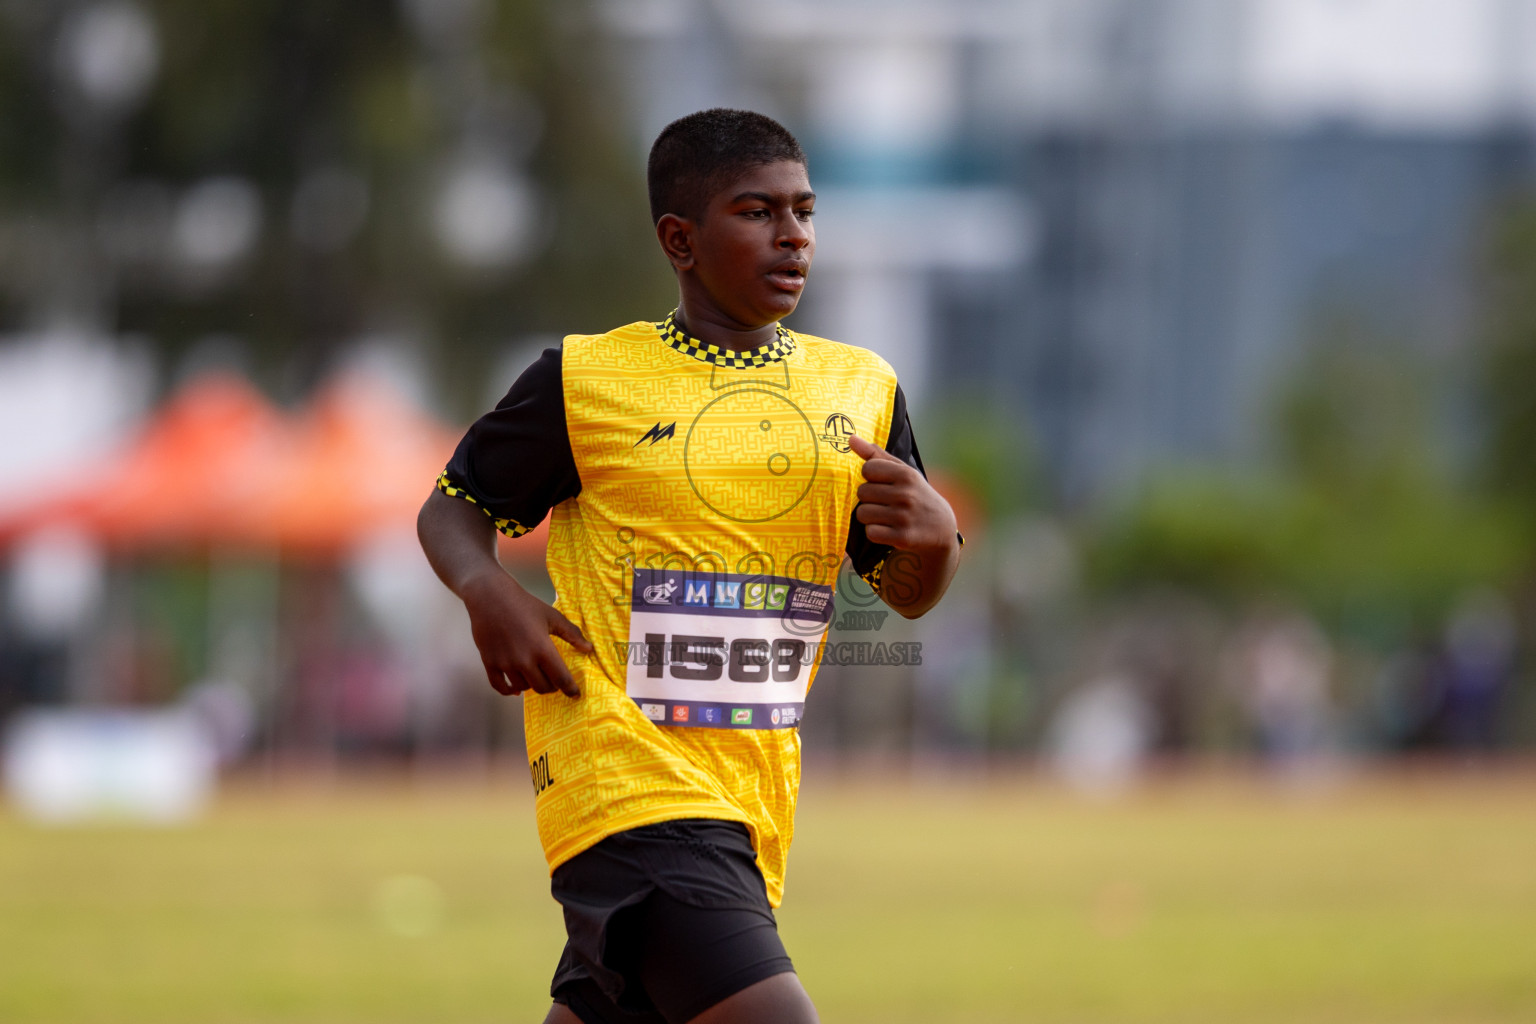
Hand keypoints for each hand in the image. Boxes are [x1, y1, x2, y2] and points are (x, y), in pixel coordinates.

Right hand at [459, 569, 593, 696]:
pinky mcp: (489, 663)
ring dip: (532, 685)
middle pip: (543, 687)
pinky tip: (516, 689)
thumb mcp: (552, 616)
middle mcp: (524, 660)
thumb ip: (572, 634)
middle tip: (554, 681)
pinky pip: (500, 687)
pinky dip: (509, 691)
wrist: (490, 597)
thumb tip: (588, 649)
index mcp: (542, 648)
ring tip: (535, 676)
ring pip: (523, 688)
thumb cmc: (524, 605)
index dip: (570, 689)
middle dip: (552, 687)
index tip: (575, 694)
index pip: (561, 678)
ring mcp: (505, 663)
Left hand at [848, 434, 957, 554]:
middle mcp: (906, 495)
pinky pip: (870, 532)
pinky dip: (876, 532)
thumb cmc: (916, 494)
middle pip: (862, 492)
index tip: (883, 483)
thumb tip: (851, 438)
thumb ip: (875, 455)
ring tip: (885, 516)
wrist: (942, 528)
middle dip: (869, 498)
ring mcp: (904, 517)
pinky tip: (888, 529)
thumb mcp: (903, 472)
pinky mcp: (902, 537)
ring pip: (862, 513)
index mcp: (906, 475)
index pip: (868, 469)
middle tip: (885, 503)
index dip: (871, 477)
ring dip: (870, 516)